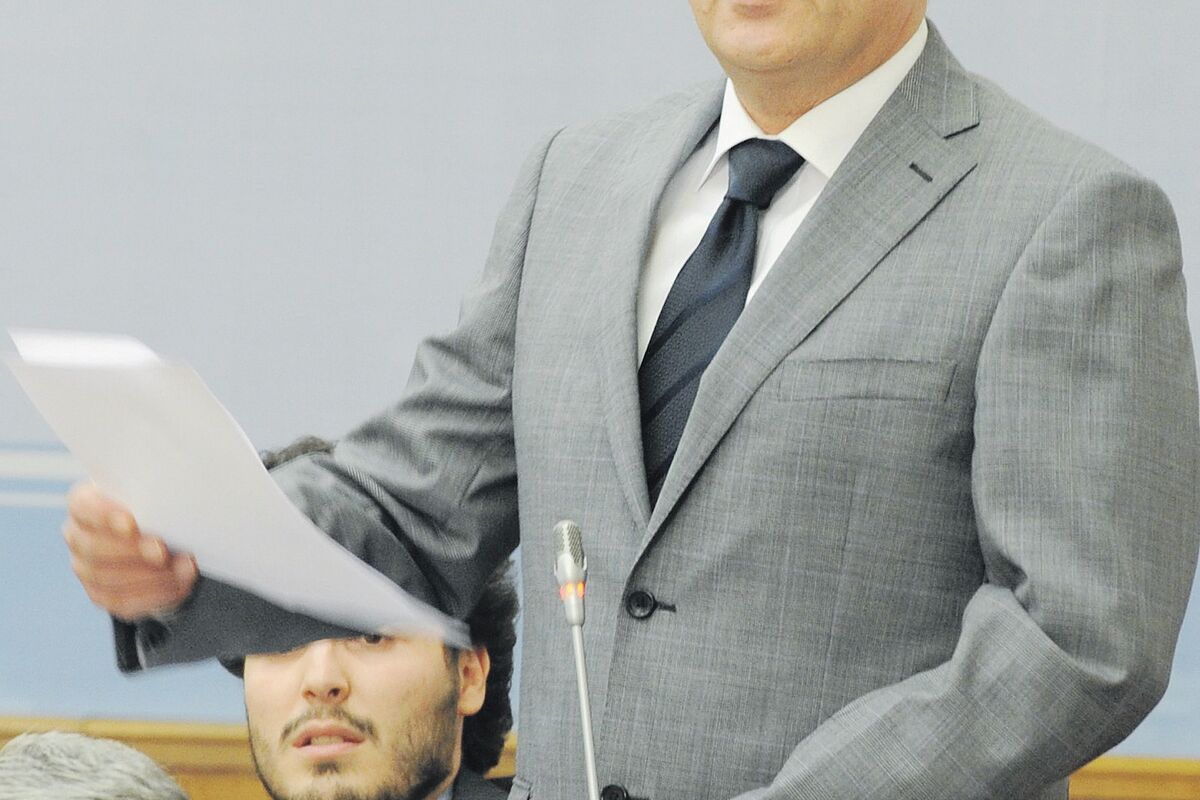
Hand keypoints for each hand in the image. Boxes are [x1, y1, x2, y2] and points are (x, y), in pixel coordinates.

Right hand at [63, 482, 198, 620]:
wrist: (166, 540)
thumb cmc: (158, 508)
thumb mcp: (159, 496)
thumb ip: (158, 496)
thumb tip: (176, 500)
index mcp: (86, 503)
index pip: (83, 506)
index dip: (103, 515)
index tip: (131, 522)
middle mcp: (78, 535)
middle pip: (92, 546)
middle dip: (132, 551)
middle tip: (162, 551)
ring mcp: (86, 568)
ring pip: (106, 577)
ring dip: (150, 575)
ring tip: (183, 567)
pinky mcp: (101, 594)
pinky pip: (121, 601)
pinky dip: (154, 594)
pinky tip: (179, 584)